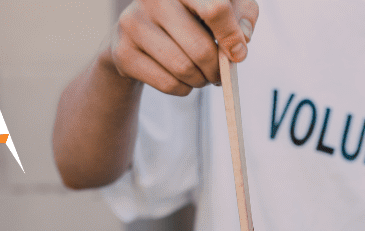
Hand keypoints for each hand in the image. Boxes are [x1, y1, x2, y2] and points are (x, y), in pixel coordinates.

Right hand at [106, 0, 259, 95]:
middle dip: (217, 69)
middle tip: (219, 73)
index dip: (232, 36)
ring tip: (201, 75)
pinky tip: (181, 79)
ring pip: (184, 69)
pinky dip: (183, 89)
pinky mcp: (123, 53)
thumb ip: (241, 16)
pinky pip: (168, 84)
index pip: (216, 8)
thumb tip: (241, 40)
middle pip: (201, 48)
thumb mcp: (222, 9)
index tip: (238, 53)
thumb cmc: (190, 20)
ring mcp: (133, 23)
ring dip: (201, 80)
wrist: (140, 37)